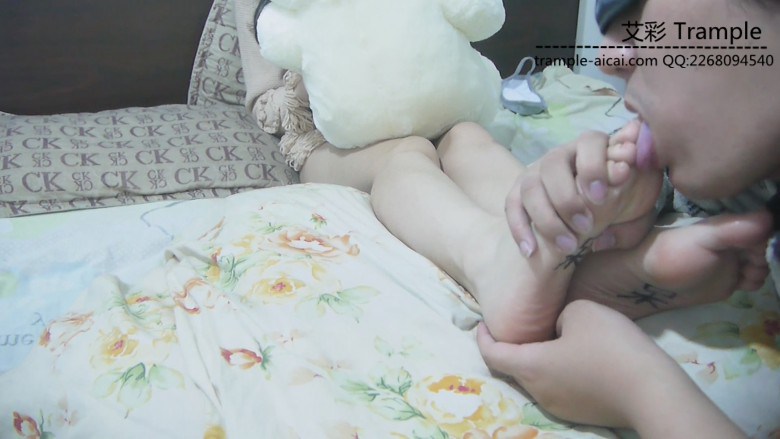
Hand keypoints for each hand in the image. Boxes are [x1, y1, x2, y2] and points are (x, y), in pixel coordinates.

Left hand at [476, 300, 745, 436]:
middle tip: (520, 325)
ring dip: (536, 359)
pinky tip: (576, 355)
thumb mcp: (579, 311)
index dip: (483, 337)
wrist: (653, 391)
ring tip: (551, 336)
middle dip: (511, 346)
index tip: (484, 323)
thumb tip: (558, 329)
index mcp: (530, 367)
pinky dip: (556, 370)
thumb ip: (557, 315)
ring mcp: (560, 406)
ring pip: (536, 378)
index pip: (492, 354)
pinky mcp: (581, 413)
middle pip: (513, 367)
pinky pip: (558, 387)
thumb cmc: (611, 346)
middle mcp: (538, 391)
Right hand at [506, 121, 656, 255]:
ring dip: (547, 217)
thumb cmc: (624, 204)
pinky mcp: (520, 194)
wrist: (601, 216)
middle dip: (567, 197)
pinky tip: (531, 251)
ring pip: (530, 186)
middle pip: (552, 164)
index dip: (593, 165)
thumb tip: (616, 191)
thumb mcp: (641, 204)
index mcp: (593, 148)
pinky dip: (519, 228)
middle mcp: (561, 155)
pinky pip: (511, 206)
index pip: (588, 143)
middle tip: (586, 227)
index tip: (601, 196)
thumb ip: (637, 197)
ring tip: (568, 246)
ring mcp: (537, 173)